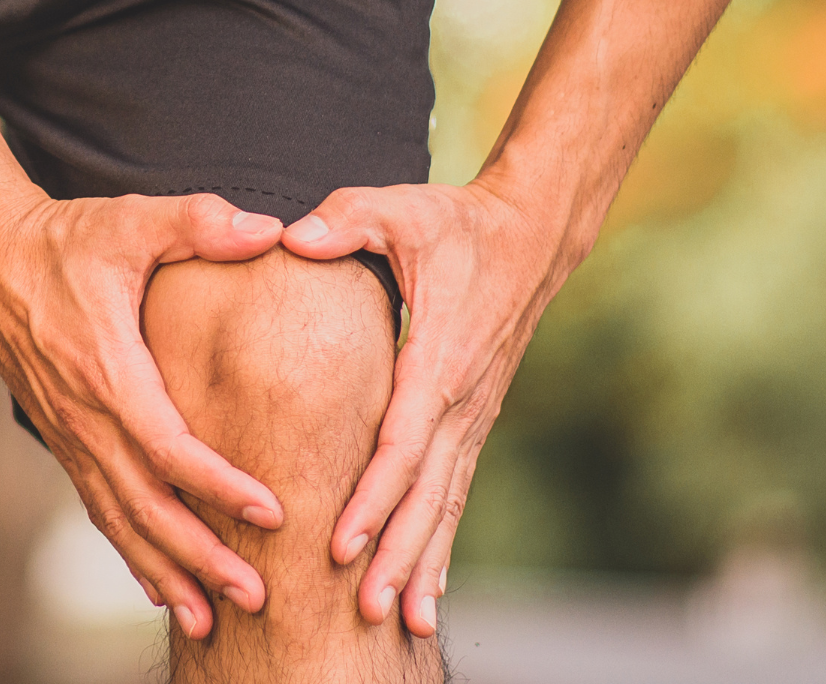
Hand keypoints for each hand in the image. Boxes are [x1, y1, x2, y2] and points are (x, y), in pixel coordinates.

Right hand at [0, 191, 286, 637]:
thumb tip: (269, 230)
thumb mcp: (131, 218)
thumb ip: (199, 223)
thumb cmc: (66, 237)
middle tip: (256, 595)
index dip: (219, 484)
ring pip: (118, 518)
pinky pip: (97, 505)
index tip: (271, 511)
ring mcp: (68, 431)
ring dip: (165, 571)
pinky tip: (159, 587)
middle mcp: (83, 413)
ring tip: (212, 620)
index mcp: (106, 368)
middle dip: (199, 556)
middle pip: (144, 503)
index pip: (167, 445)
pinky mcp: (62, 436)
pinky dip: (130, 551)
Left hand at [281, 177, 563, 636]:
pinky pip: (455, 487)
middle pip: (427, 491)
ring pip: (446, 500)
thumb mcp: (396, 207)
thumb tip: (295, 237)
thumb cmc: (453, 221)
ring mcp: (474, 413)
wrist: (530, 233)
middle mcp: (463, 398)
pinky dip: (440, 537)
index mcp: (439, 357)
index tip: (340, 541)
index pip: (403, 441)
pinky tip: (428, 585)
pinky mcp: (473, 417)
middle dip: (396, 551)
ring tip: (402, 619)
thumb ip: (345, 219)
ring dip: (422, 559)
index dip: (372, 495)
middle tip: (367, 608)